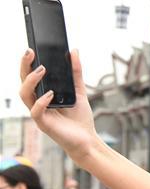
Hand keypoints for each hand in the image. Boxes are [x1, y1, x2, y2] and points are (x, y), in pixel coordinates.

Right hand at [20, 49, 101, 164]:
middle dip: (24, 66)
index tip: (31, 49)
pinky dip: (41, 101)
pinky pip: (36, 111)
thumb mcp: (79, 91)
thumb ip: (75, 72)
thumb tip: (73, 51)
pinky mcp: (43, 124)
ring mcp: (39, 113)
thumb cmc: (79, 117)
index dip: (27, 63)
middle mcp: (37, 103)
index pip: (30, 77)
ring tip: (42, 69)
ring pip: (25, 95)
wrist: (87, 139)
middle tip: (30, 52)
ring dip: (31, 81)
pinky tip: (51, 94)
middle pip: (23, 82)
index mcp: (42, 95)